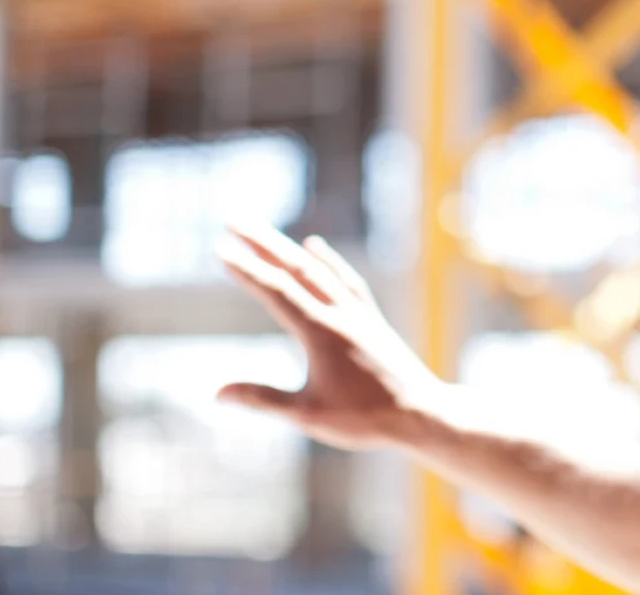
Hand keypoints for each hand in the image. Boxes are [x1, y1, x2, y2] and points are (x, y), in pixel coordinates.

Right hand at [217, 224, 448, 449]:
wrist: (422, 414)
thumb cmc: (365, 419)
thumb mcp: (309, 414)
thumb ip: (263, 400)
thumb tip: (217, 394)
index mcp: (322, 333)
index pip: (277, 292)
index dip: (247, 270)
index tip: (220, 249)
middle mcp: (341, 315)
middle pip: (297, 269)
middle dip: (262, 243)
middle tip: (233, 220)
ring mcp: (359, 314)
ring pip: (319, 270)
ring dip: (288, 249)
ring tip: (263, 232)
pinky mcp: (372, 319)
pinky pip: (345, 280)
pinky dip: (328, 261)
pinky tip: (316, 247)